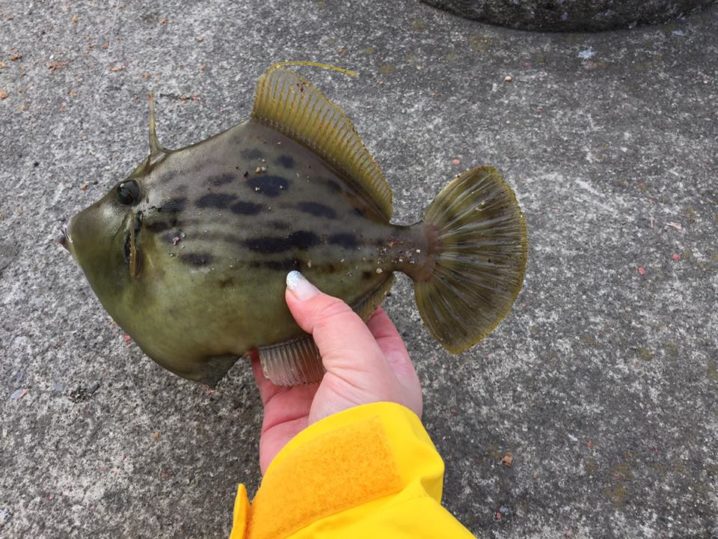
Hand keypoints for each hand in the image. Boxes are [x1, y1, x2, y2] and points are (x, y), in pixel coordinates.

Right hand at [252, 270, 422, 473]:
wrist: (335, 489)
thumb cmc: (367, 423)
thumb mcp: (363, 359)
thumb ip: (332, 317)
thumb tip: (296, 283)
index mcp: (387, 365)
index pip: (370, 317)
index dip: (350, 290)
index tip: (326, 260)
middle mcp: (353, 377)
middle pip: (328, 329)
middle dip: (310, 303)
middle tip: (287, 266)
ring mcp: (317, 391)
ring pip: (294, 345)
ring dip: (280, 321)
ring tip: (262, 285)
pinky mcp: (283, 406)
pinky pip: (266, 368)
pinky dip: (255, 347)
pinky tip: (245, 320)